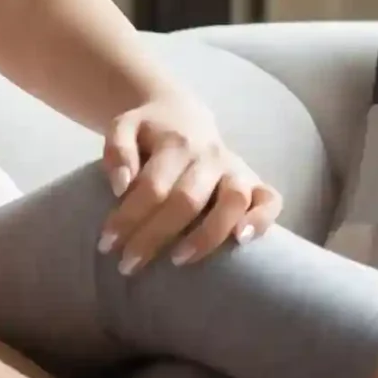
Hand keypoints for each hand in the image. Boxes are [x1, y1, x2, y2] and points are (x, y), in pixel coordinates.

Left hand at [98, 94, 280, 273]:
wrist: (181, 112)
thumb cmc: (148, 131)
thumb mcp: (122, 128)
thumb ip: (117, 151)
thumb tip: (121, 187)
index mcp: (175, 143)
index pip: (152, 186)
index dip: (128, 217)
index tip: (106, 244)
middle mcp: (210, 156)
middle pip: (186, 200)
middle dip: (155, 236)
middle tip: (128, 264)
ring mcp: (236, 168)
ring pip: (233, 201)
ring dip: (208, 235)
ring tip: (178, 260)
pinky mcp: (256, 180)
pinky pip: (271, 200)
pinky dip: (263, 220)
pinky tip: (242, 241)